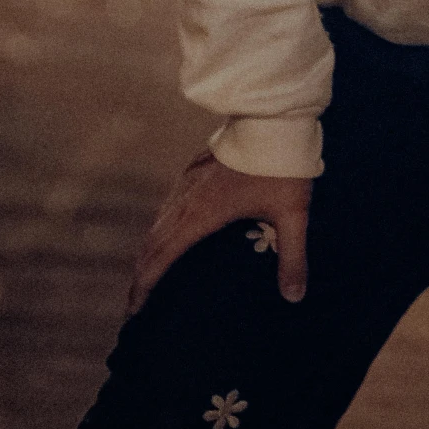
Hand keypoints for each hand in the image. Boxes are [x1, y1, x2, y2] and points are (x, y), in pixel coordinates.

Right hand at [128, 149, 311, 313]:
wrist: (274, 118)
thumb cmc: (281, 167)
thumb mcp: (292, 215)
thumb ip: (292, 257)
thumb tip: (294, 297)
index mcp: (203, 214)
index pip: (163, 255)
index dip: (146, 284)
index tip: (134, 310)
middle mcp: (187, 199)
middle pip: (152, 242)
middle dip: (141, 275)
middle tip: (135, 305)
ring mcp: (188, 182)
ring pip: (158, 222)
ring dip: (149, 252)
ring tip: (147, 277)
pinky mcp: (194, 170)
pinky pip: (168, 206)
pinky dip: (160, 229)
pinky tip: (168, 236)